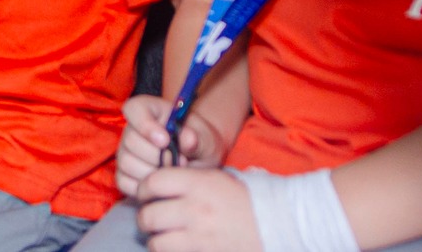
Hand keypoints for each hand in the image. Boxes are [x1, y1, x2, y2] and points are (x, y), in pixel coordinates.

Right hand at [117, 96, 225, 195]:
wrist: (200, 165)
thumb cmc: (201, 145)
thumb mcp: (206, 139)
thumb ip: (197, 138)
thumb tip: (187, 140)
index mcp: (149, 111)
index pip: (134, 109)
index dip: (145, 124)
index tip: (166, 140)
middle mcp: (132, 130)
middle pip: (131, 141)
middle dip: (157, 156)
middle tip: (181, 162)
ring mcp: (126, 152)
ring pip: (127, 163)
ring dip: (153, 173)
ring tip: (174, 174)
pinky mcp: (124, 174)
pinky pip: (125, 182)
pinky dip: (144, 187)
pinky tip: (163, 185)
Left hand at [134, 166, 258, 251]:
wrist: (277, 224)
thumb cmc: (244, 199)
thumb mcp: (215, 178)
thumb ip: (185, 179)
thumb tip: (155, 184)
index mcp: (198, 184)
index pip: (153, 182)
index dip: (144, 189)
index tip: (146, 195)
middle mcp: (196, 210)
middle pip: (148, 216)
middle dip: (145, 219)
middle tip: (151, 219)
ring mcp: (200, 237)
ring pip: (156, 242)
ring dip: (156, 241)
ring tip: (162, 237)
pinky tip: (177, 247)